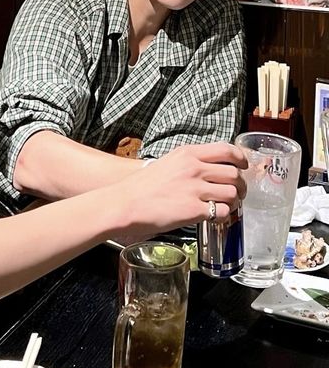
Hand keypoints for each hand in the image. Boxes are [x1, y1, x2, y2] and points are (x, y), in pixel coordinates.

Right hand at [121, 142, 246, 237]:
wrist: (124, 203)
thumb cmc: (140, 186)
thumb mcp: (167, 163)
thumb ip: (189, 163)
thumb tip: (211, 170)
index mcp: (187, 154)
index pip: (227, 150)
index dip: (241, 159)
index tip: (242, 167)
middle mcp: (194, 168)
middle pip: (235, 174)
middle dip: (240, 186)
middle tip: (236, 193)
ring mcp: (195, 189)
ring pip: (233, 194)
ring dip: (233, 202)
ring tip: (224, 206)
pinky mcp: (194, 210)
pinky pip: (222, 212)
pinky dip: (222, 216)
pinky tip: (213, 216)